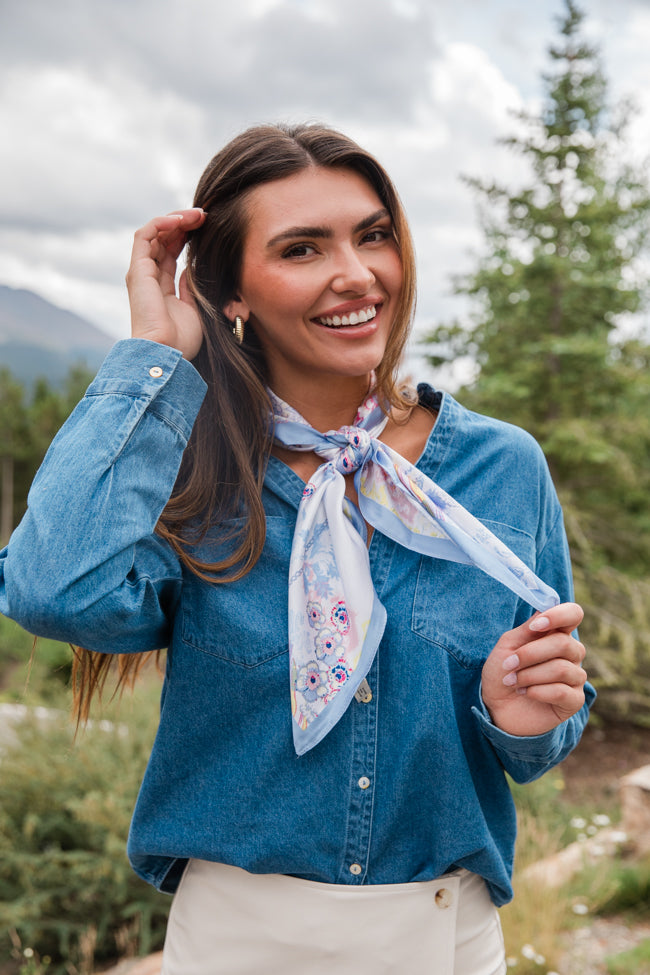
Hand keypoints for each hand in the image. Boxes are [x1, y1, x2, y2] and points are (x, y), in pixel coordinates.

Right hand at [125, 208, 206, 359]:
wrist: (166, 353)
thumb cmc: (182, 340)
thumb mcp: (195, 307)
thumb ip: (192, 287)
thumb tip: (192, 269)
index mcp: (161, 287)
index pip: (170, 252)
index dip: (187, 237)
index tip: (207, 229)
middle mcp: (148, 277)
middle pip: (163, 240)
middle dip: (184, 224)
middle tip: (205, 217)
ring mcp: (141, 272)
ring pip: (154, 233)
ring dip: (176, 220)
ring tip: (197, 215)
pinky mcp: (138, 269)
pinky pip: (145, 235)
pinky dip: (162, 223)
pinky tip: (182, 221)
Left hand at [481, 602, 586, 736]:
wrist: (497, 707)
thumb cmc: (503, 672)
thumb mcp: (507, 646)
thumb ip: (527, 629)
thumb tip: (543, 610)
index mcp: (556, 634)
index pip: (573, 614)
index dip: (559, 616)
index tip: (536, 626)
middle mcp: (571, 654)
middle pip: (564, 644)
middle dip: (530, 654)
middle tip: (509, 665)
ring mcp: (575, 677)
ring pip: (561, 669)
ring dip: (529, 675)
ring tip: (512, 681)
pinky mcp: (574, 701)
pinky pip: (562, 691)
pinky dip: (537, 691)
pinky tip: (525, 693)